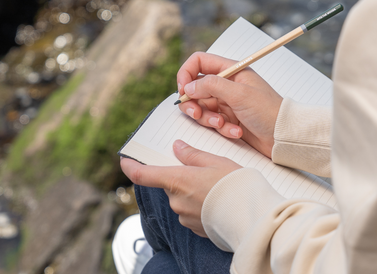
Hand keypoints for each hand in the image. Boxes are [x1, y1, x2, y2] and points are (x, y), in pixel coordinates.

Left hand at [121, 140, 240, 236]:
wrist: (252, 217)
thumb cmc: (235, 184)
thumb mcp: (215, 161)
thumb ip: (192, 154)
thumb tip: (177, 147)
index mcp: (177, 180)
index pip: (143, 175)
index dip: (130, 167)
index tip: (124, 160)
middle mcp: (176, 200)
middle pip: (169, 184)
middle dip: (180, 176)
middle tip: (202, 169)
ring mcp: (184, 217)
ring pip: (181, 198)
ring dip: (191, 190)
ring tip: (215, 185)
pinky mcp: (195, 228)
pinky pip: (191, 211)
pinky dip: (200, 204)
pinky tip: (217, 200)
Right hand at [177, 52, 282, 158]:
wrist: (284, 136)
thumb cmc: (268, 111)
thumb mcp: (239, 94)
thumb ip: (211, 86)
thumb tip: (188, 87)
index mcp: (230, 70)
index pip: (199, 62)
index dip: (186, 74)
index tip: (183, 90)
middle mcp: (226, 84)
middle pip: (195, 87)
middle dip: (193, 102)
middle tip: (197, 113)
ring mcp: (226, 101)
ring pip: (201, 106)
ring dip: (207, 118)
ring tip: (221, 124)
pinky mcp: (228, 118)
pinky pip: (212, 121)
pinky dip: (221, 128)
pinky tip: (235, 131)